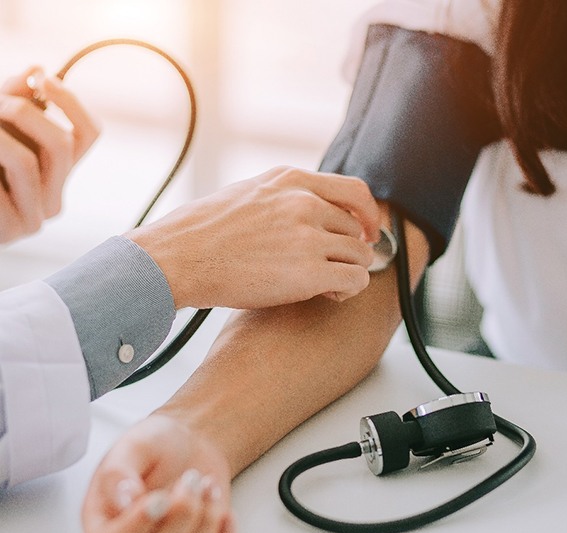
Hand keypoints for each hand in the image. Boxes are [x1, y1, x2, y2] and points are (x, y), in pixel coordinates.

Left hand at [0, 66, 98, 242]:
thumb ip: (13, 98)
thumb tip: (38, 68)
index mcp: (57, 175)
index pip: (89, 134)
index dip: (71, 103)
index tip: (43, 78)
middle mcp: (54, 198)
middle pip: (61, 144)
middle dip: (22, 112)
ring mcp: (35, 218)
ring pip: (26, 162)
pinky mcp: (11, 230)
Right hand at [82, 414, 234, 532]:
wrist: (191, 443)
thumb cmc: (157, 445)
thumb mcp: (134, 445)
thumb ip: (118, 472)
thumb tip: (122, 501)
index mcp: (103, 522)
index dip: (135, 529)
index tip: (160, 497)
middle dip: (181, 515)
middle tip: (192, 478)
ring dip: (205, 525)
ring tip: (208, 486)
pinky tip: (225, 512)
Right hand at [125, 166, 380, 308]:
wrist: (176, 258)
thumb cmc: (200, 232)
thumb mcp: (247, 194)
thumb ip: (283, 198)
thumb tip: (307, 210)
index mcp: (290, 181)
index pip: (354, 191)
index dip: (367, 215)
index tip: (365, 232)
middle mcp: (304, 203)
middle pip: (356, 229)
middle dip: (349, 250)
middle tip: (332, 268)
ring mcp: (308, 237)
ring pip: (360, 256)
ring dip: (348, 272)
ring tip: (327, 285)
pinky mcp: (309, 273)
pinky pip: (355, 280)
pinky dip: (348, 290)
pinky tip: (328, 295)